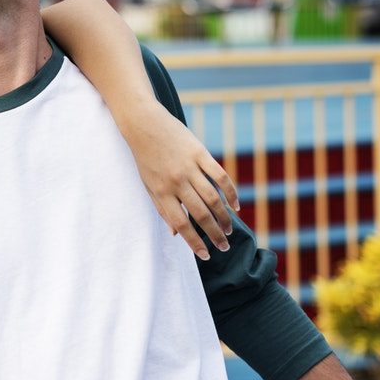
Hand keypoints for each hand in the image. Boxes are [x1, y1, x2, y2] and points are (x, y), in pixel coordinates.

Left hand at [116, 98, 238, 259]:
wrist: (143, 124)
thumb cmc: (145, 157)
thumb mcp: (147, 184)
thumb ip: (161, 207)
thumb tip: (174, 233)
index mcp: (160, 191)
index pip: (181, 223)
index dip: (194, 242)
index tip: (205, 255)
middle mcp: (175, 181)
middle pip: (200, 214)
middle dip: (214, 234)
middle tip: (224, 246)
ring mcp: (189, 167)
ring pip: (213, 198)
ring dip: (224, 217)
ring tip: (229, 229)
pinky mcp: (200, 153)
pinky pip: (219, 176)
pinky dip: (230, 192)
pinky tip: (235, 206)